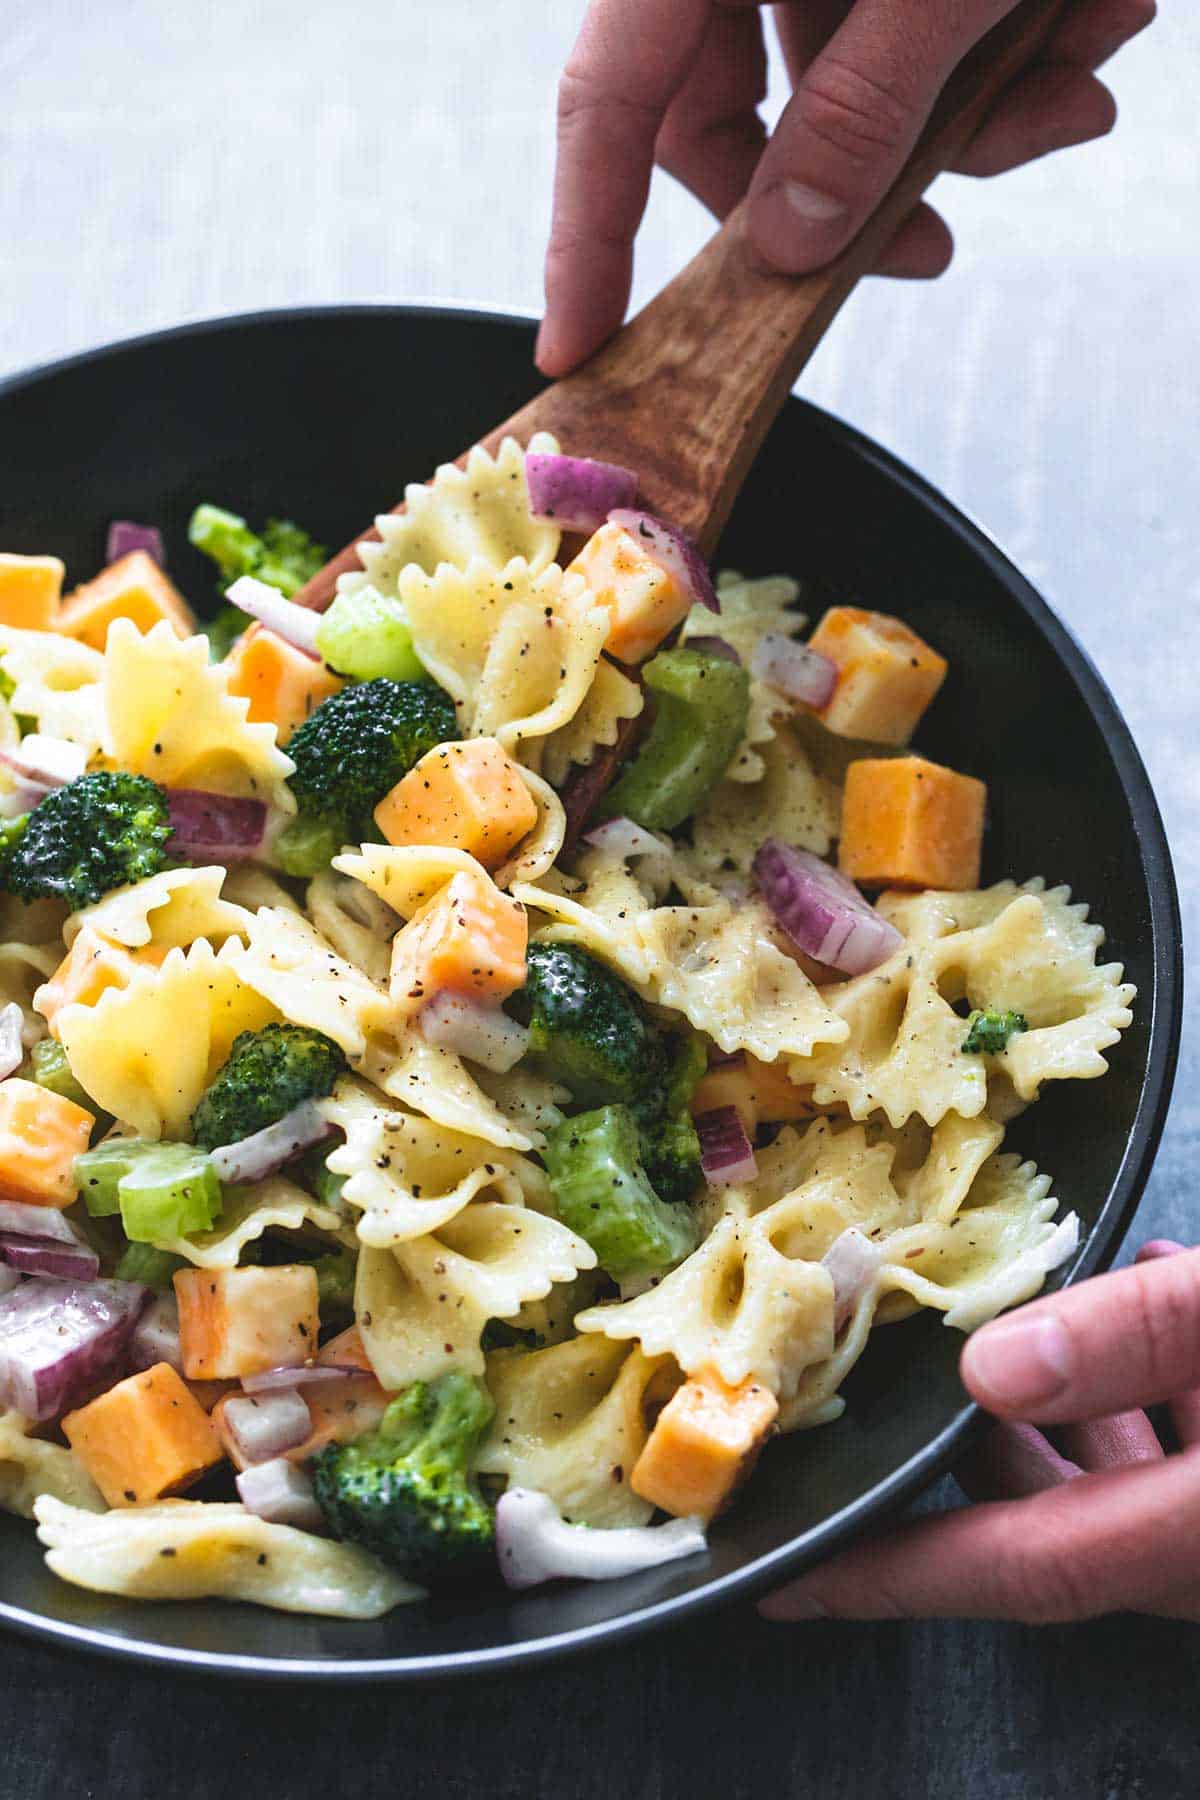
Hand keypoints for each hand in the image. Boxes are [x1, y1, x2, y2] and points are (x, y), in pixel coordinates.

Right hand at [537, 0, 1153, 374]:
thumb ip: (862, 113)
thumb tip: (789, 247)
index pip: (606, 107)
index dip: (586, 240)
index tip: (578, 347)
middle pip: (734, 115)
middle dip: (852, 191)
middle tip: (932, 249)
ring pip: (842, 83)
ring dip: (970, 117)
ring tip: (1080, 85)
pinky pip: (907, 26)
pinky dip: (1000, 49)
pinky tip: (1092, 19)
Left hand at [760, 1241, 1199, 1623]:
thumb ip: (1137, 1333)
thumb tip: (987, 1365)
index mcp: (1199, 1529)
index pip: (1024, 1569)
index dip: (897, 1574)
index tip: (790, 1579)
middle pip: (1058, 1525)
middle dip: (966, 1444)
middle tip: (888, 1369)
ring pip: (1116, 1490)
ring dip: (1054, 1406)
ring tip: (998, 1314)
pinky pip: (1180, 1452)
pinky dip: (1139, 1382)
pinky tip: (1136, 1280)